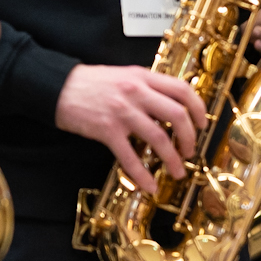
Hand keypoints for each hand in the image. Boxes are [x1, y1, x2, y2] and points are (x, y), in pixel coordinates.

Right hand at [55, 64, 208, 189]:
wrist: (56, 87)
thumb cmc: (91, 83)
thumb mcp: (124, 75)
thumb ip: (147, 86)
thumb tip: (170, 104)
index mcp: (143, 77)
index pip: (182, 90)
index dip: (198, 109)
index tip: (203, 124)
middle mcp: (137, 92)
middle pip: (177, 115)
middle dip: (190, 137)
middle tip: (190, 151)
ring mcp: (122, 111)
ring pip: (159, 138)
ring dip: (172, 159)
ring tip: (177, 171)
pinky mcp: (107, 130)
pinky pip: (130, 156)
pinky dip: (142, 174)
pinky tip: (148, 185)